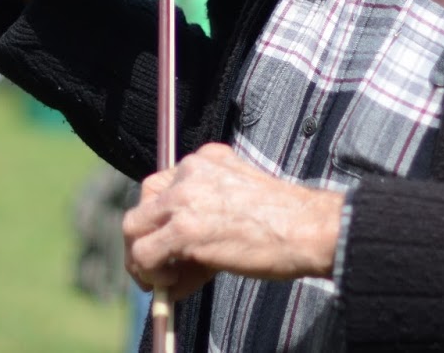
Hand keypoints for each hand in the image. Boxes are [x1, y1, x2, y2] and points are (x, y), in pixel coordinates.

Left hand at [122, 143, 343, 300]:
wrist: (309, 229)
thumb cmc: (285, 222)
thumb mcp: (242, 196)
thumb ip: (208, 211)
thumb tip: (179, 256)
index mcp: (207, 158)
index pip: (164, 184)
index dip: (164, 218)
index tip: (176, 244)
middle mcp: (190, 170)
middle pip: (144, 201)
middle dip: (147, 236)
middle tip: (161, 266)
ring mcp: (184, 199)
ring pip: (133, 227)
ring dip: (142, 259)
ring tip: (164, 280)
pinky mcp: (184, 230)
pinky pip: (144, 254)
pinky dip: (150, 274)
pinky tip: (173, 286)